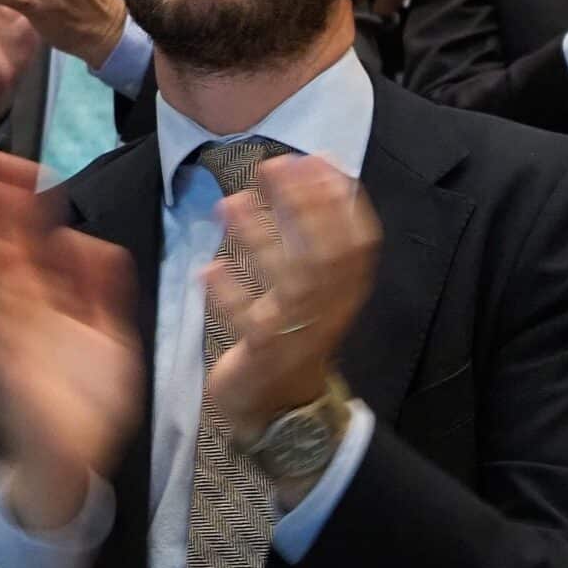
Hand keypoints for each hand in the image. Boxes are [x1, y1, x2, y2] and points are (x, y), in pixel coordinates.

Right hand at [0, 147, 142, 529]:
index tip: (26, 167)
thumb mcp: (110, 334)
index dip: (32, 201)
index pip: (39, 237)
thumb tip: (94, 242)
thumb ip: (103, 288)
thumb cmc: (88, 401)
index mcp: (54, 298)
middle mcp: (26, 305)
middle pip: (10, 241)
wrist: (72, 461)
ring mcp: (9, 325)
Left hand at [202, 155, 378, 450]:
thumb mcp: (313, 290)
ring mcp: (298, 333)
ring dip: (260, 239)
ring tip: (230, 204)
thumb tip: (310, 174)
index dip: (341, 198)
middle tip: (272, 165)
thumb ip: (314, 240)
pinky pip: (250, 322)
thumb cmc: (293, 338)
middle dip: (302, 205)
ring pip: (289, 281)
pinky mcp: (265, 356)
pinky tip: (209, 269)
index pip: (358, 240)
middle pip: (325, 253)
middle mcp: (329, 310)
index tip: (317, 158)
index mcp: (345, 292)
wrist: (280, 410)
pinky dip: (230, 295)